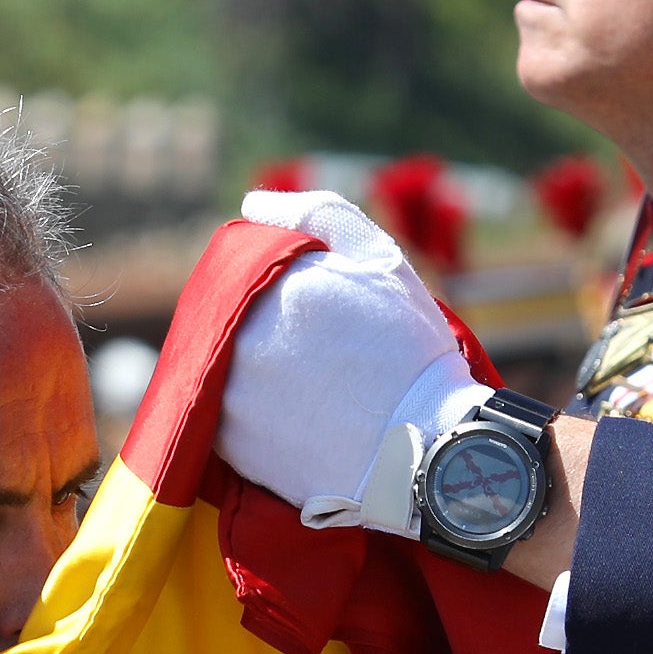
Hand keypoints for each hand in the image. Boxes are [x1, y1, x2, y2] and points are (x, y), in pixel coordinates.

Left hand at [217, 189, 475, 528]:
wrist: (425, 451)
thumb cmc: (412, 352)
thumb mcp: (381, 262)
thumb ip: (319, 215)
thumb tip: (254, 202)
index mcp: (273, 288)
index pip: (252, 273)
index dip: (287, 293)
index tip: (322, 318)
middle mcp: (240, 340)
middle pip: (234, 322)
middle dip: (268, 331)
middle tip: (317, 357)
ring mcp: (228, 396)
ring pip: (227, 368)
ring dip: (256, 372)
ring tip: (310, 391)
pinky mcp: (229, 446)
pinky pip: (228, 418)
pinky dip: (255, 415)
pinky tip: (299, 421)